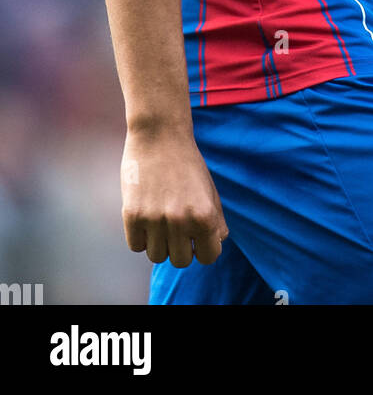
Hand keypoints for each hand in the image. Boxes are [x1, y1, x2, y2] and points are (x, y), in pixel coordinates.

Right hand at [120, 125, 228, 266]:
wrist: (159, 134)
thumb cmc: (187, 162)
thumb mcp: (208, 188)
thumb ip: (216, 218)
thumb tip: (218, 241)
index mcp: (205, 215)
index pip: (209, 257)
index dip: (203, 248)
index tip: (197, 237)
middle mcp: (181, 220)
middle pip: (181, 261)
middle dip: (181, 247)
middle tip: (176, 227)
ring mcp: (155, 219)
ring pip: (157, 256)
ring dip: (159, 243)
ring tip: (160, 219)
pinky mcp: (132, 215)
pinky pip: (137, 246)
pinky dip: (141, 236)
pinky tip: (145, 216)